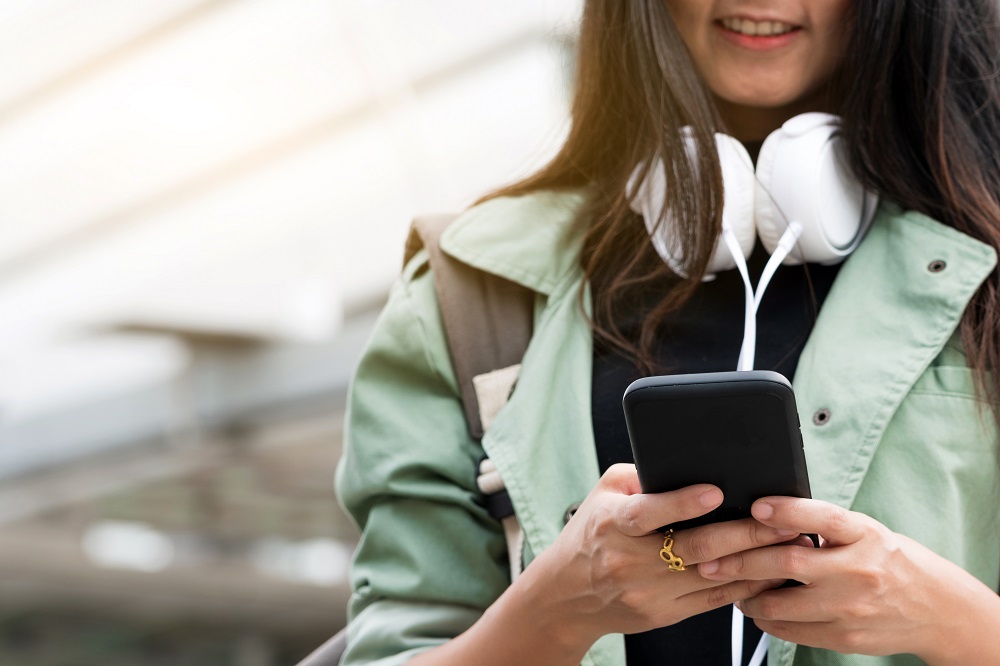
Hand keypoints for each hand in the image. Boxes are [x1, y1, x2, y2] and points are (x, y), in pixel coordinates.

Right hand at [522, 464, 798, 649]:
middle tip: (783, 519)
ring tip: (789, 544)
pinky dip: (744, 586)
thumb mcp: (603, 494)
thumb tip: (682, 461)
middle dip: (744, 532)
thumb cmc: (591, 534)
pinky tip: (769, 571)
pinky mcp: (664, 615)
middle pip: (694, 547)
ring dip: (755, 561)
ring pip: (712, 577)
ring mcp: (649, 592)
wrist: (568, 595)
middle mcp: (630, 560)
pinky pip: (713, 601)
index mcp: (613, 524)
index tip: (717, 491)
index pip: (649, 512)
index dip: (683, 502)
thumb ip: (640, 474)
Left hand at [697, 497, 999, 662]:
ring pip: (782, 603)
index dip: (786, 511)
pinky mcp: (846, 636)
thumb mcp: (865, 530)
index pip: (822, 517)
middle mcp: (859, 569)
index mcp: (864, 534)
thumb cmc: (889, 560)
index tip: (756, 505)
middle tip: (710, 559)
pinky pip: (793, 631)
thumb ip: (823, 524)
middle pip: (789, 561)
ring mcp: (851, 607)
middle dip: (741, 560)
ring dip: (747, 594)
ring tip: (728, 584)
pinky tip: (755, 608)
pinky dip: (767, 620)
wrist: (935, 608)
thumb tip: (766, 512)